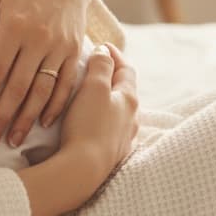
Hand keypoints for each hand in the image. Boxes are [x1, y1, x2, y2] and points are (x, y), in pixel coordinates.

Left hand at [0, 0, 92, 147]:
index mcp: (15, 26)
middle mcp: (39, 39)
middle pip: (18, 86)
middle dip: (3, 117)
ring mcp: (60, 47)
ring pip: (43, 90)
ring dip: (28, 118)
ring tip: (13, 140)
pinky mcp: (75, 51)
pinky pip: (65, 84)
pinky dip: (56, 106)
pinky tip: (43, 124)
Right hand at [60, 42, 138, 174]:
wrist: (83, 170)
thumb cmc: (88, 125)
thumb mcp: (94, 87)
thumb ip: (101, 66)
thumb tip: (105, 51)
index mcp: (130, 99)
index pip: (127, 69)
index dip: (114, 55)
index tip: (101, 45)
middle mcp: (132, 118)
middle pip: (124, 90)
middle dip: (111, 77)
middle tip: (94, 68)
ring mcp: (123, 138)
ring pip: (118, 111)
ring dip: (106, 100)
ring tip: (90, 95)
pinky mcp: (112, 153)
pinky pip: (110, 129)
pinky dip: (102, 119)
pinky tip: (92, 122)